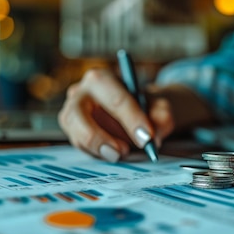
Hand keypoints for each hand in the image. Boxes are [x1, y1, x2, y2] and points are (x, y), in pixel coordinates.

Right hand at [58, 68, 173, 161]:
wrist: (137, 114)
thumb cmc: (146, 108)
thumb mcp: (160, 109)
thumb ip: (162, 119)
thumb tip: (155, 138)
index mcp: (102, 78)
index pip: (114, 98)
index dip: (132, 119)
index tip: (147, 137)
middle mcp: (80, 93)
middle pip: (77, 114)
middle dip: (100, 136)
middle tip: (123, 151)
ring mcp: (71, 113)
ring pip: (76, 134)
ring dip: (98, 148)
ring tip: (121, 154)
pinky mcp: (73, 133)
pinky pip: (80, 147)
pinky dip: (97, 154)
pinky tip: (114, 152)